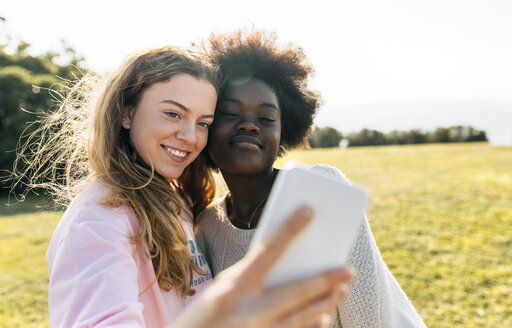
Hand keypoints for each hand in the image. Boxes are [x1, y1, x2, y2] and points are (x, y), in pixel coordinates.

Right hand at [172, 206, 353, 327]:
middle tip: (348, 269)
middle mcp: (249, 310)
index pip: (268, 250)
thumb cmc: (204, 314)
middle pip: (296, 291)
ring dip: (325, 303)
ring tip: (342, 290)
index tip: (309, 210)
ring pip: (301, 317)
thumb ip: (251, 276)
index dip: (289, 228)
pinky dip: (312, 327)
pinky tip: (324, 318)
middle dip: (325, 279)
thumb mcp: (222, 288)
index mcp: (234, 286)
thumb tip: (286, 264)